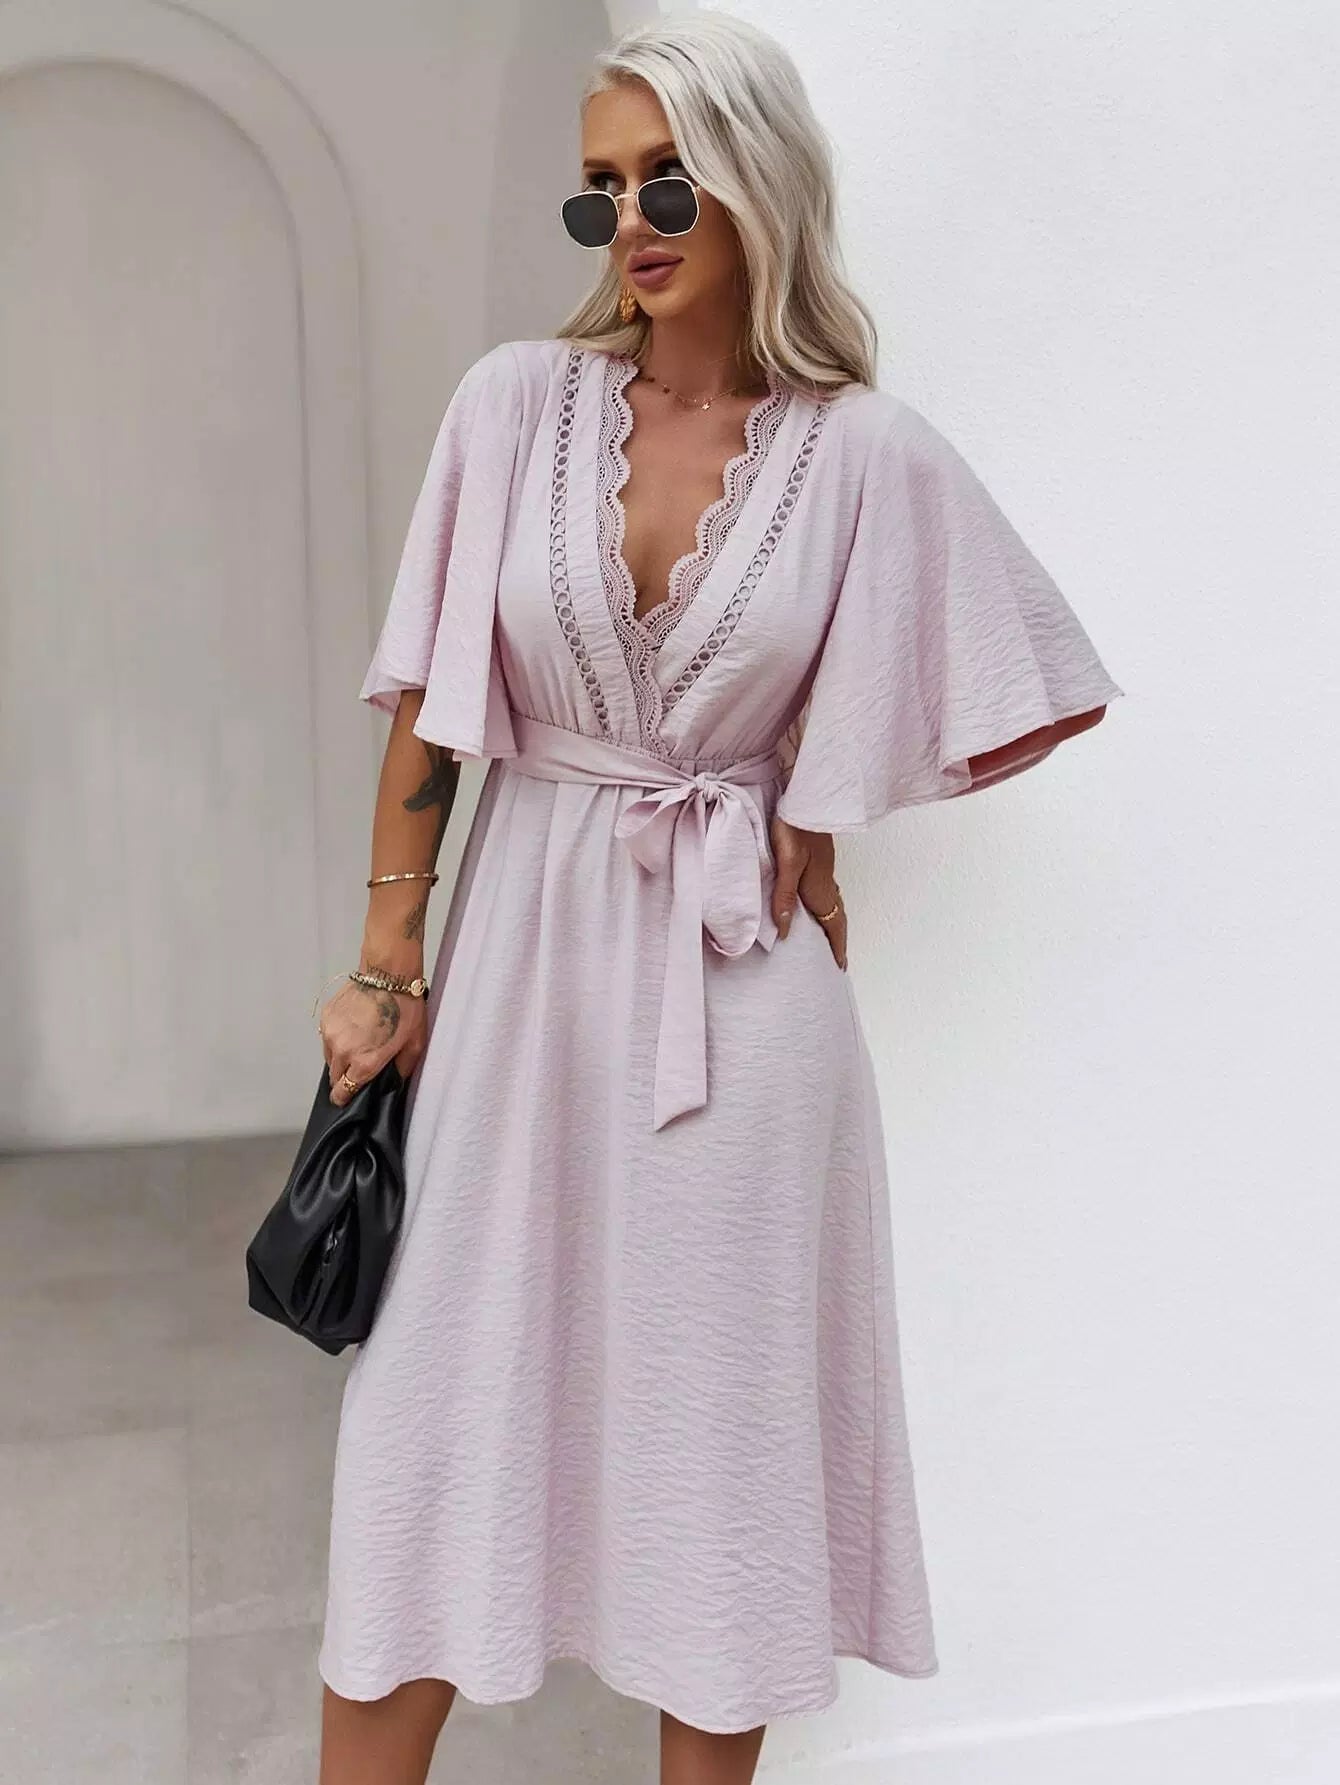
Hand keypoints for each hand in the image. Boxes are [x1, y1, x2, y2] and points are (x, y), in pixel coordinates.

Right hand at [318, 977, 427, 1105]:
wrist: (388, 974)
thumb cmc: (404, 1006)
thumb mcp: (415, 1043)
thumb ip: (403, 1067)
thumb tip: (396, 1079)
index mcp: (364, 1063)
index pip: (343, 1092)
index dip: (344, 1098)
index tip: (346, 1098)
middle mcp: (343, 1051)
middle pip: (334, 1078)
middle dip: (343, 1078)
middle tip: (357, 1069)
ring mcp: (331, 1034)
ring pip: (329, 1057)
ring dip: (340, 1058)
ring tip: (358, 1045)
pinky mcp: (327, 1018)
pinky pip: (327, 1037)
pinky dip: (337, 1038)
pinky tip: (353, 1029)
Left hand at [770, 816, 846, 969]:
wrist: (807, 796)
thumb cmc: (794, 828)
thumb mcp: (787, 862)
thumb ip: (785, 896)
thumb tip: (785, 932)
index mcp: (819, 887)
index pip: (833, 924)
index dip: (837, 946)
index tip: (841, 966)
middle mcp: (825, 881)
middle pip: (837, 916)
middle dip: (839, 938)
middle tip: (840, 958)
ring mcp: (823, 868)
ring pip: (833, 902)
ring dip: (834, 921)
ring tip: (831, 934)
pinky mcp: (818, 857)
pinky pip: (828, 889)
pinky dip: (828, 903)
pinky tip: (818, 898)